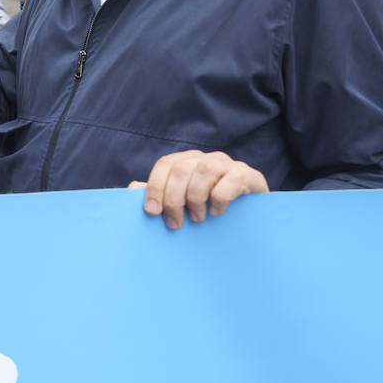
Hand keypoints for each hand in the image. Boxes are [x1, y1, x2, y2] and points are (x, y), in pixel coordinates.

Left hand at [130, 150, 268, 228]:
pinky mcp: (249, 175)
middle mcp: (206, 158)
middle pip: (182, 169)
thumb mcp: (182, 204)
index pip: (165, 164)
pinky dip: (220, 197)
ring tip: (197, 218)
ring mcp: (228, 165)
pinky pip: (232, 179)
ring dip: (196, 197)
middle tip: (175, 223)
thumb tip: (131, 188)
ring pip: (205, 170)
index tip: (152, 212)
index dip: (155, 187)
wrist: (251, 219)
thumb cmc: (208, 211)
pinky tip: (217, 213)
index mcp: (187, 161)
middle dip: (174, 198)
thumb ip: (159, 194)